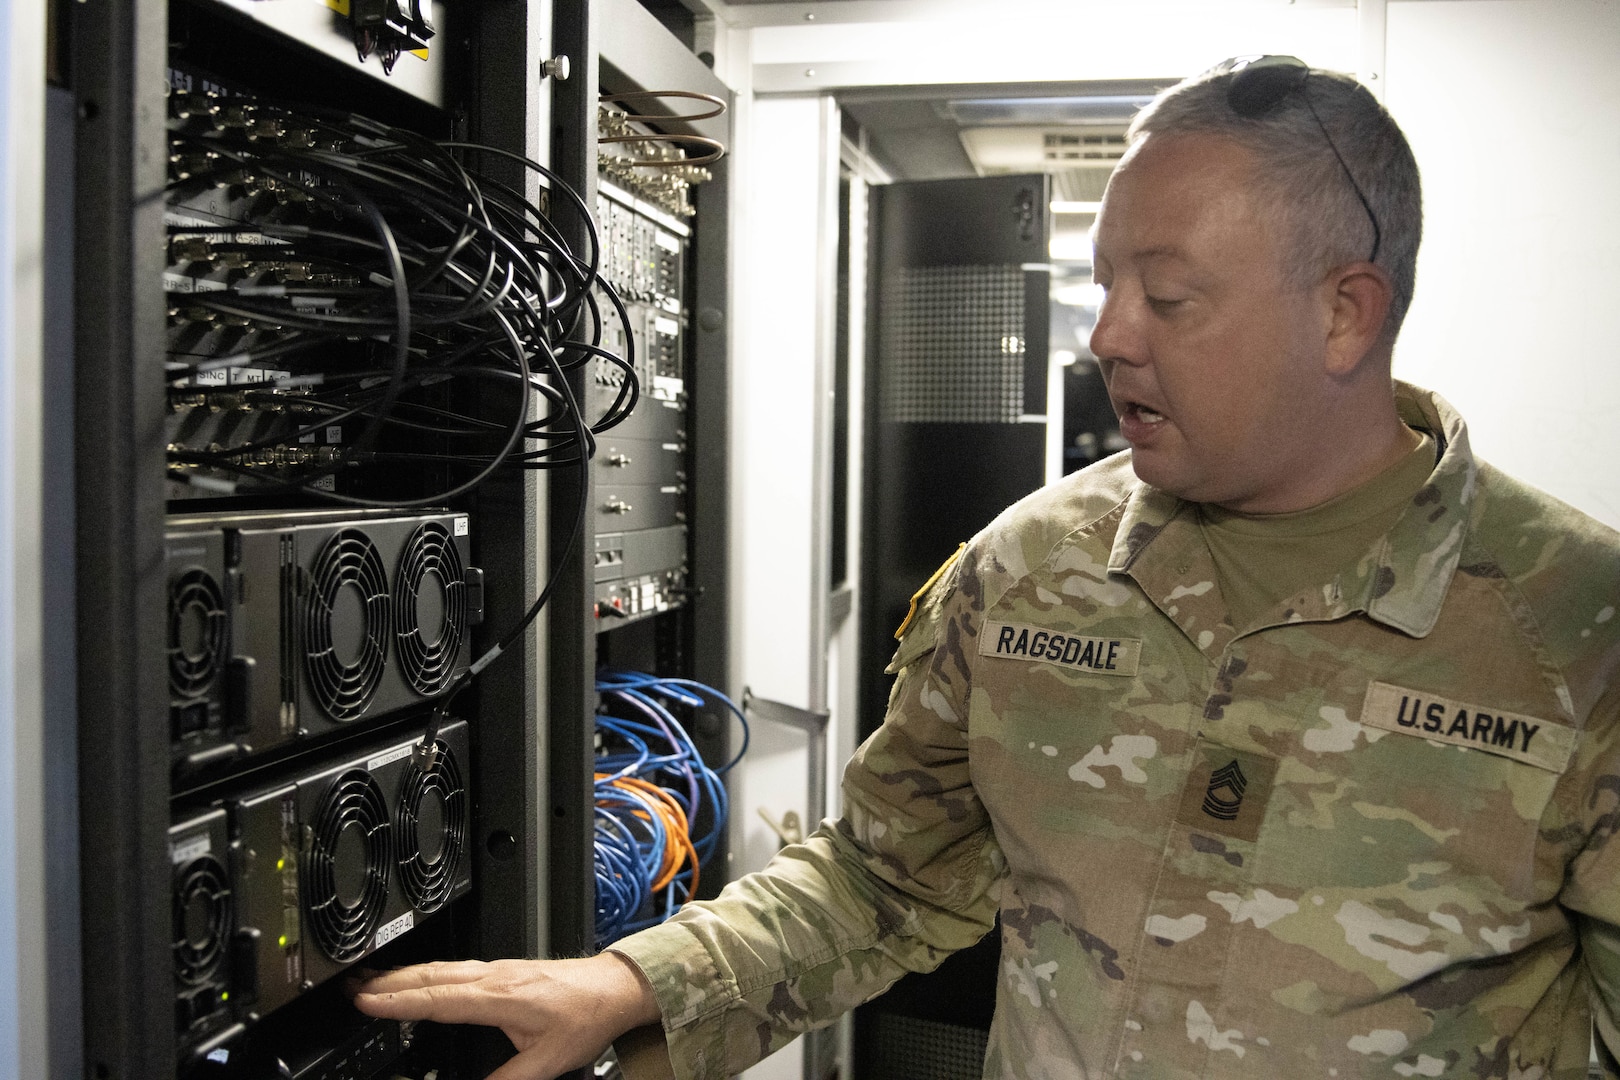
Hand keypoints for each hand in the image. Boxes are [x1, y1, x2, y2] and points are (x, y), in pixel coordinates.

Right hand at [351, 952, 661, 1079]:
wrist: (613, 988)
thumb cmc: (586, 1016)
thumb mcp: (548, 1061)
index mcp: (499, 996)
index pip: (438, 998)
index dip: (399, 1001)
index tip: (366, 1002)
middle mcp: (494, 978)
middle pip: (431, 976)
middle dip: (388, 981)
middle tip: (351, 988)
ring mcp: (498, 970)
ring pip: (441, 969)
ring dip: (403, 974)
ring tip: (371, 980)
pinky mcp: (502, 971)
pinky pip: (454, 968)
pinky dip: (426, 973)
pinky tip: (417, 979)